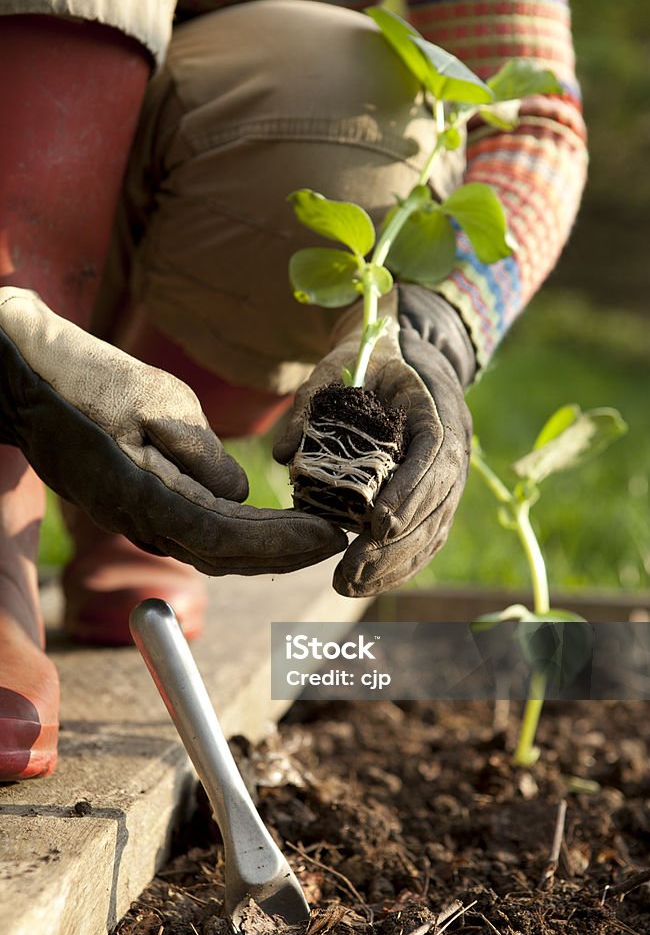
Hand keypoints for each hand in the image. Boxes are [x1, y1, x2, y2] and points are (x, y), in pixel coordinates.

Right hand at [0, 287, 345, 573]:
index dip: (281, 543)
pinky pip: (195, 531)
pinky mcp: (136, 504)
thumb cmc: (84, 379)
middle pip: (224, 555)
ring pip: (211, 549)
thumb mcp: (151, 399)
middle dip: (284, 553)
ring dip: (264, 549)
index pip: (226, 539)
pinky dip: (238, 534)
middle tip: (334, 540)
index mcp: (142, 497)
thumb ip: (198, 451)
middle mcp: (138, 520)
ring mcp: (134, 517)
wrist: (24, 380)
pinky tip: (266, 526)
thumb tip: (239, 493)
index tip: (327, 534)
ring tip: (313, 538)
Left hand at [274, 285, 474, 595]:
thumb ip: (311, 401)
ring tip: (351, 586)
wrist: (406, 355)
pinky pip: (428, 536)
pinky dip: (402, 564)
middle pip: (436, 504)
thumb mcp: (337, 364)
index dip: (410, 492)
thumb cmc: (369, 357)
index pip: (434, 455)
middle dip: (395, 544)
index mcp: (434, 408)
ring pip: (434, 529)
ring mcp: (449, 474)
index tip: (379, 523)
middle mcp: (452, 446)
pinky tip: (369, 583)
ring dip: (395, 564)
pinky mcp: (437, 495)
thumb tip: (282, 456)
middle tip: (350, 571)